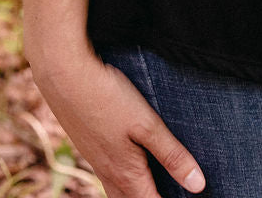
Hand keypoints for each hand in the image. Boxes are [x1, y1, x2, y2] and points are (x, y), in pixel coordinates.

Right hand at [33, 47, 205, 195]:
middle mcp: (108, 173)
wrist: (63, 76)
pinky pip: (106, 173)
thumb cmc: (107, 97)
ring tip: (149, 185)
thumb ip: (172, 154)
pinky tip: (126, 161)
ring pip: (116, 191)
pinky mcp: (86, 144)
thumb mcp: (147, 124)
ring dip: (134, 193)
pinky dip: (121, 177)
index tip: (189, 196)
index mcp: (127, 173)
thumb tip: (198, 185)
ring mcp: (94, 159)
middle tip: (168, 191)